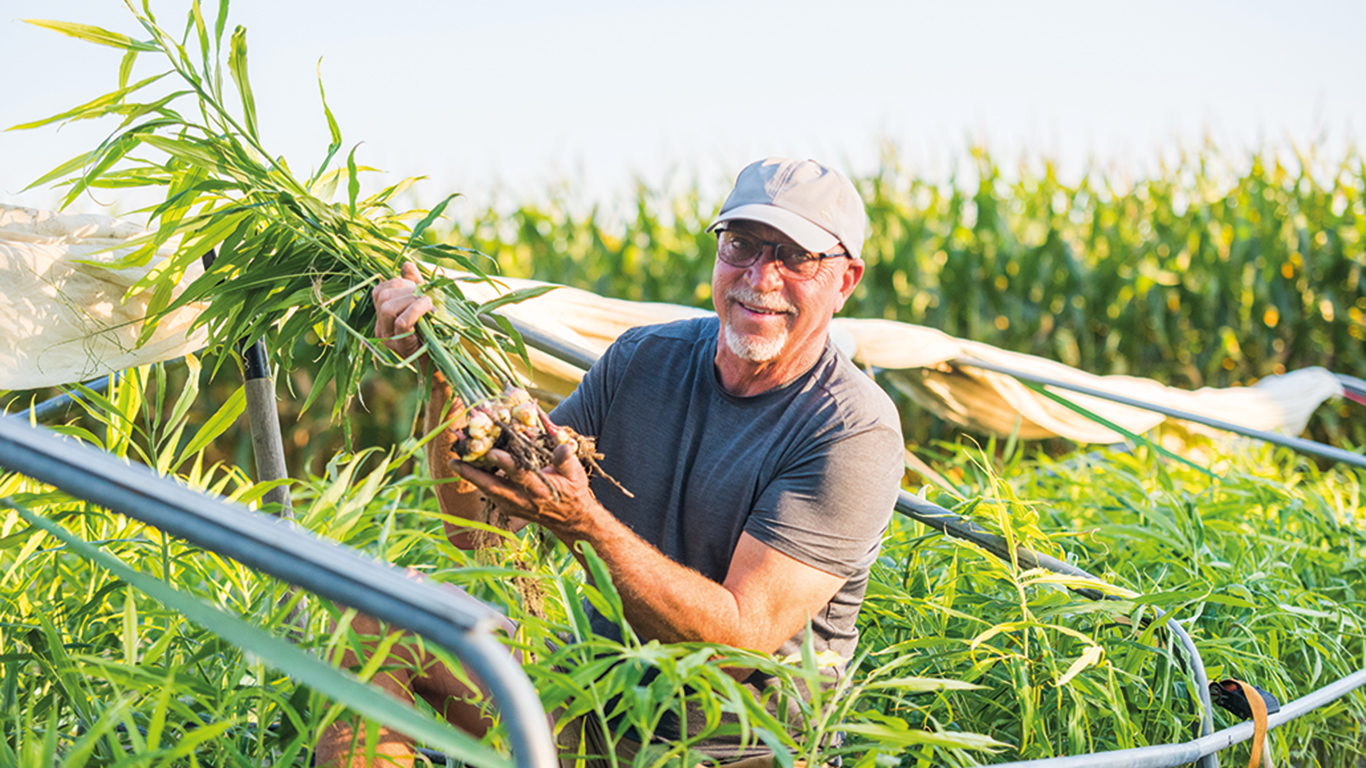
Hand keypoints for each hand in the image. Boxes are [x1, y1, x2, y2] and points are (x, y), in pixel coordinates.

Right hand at [373, 262, 433, 362]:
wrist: (443, 360)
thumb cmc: (434, 330)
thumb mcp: (424, 303)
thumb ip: (414, 284)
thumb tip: (406, 264)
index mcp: (383, 315)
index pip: (379, 290)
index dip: (398, 282)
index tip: (417, 288)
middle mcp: (380, 326)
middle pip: (382, 296)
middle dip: (406, 289)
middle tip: (426, 297)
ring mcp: (388, 337)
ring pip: (387, 307)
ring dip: (412, 299)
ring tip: (429, 304)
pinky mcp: (400, 346)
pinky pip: (401, 322)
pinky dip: (416, 310)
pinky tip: (430, 310)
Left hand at [449, 440, 596, 538]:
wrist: (571, 520)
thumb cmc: (574, 491)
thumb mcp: (575, 473)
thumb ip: (566, 459)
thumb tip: (562, 446)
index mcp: (541, 490)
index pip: (521, 475)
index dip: (506, 464)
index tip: (492, 452)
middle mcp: (524, 500)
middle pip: (494, 487)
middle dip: (473, 475)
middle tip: (454, 462)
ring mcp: (514, 506)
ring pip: (488, 491)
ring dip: (471, 478)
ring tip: (455, 463)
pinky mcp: (509, 508)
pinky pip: (490, 494)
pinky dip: (479, 482)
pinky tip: (469, 469)